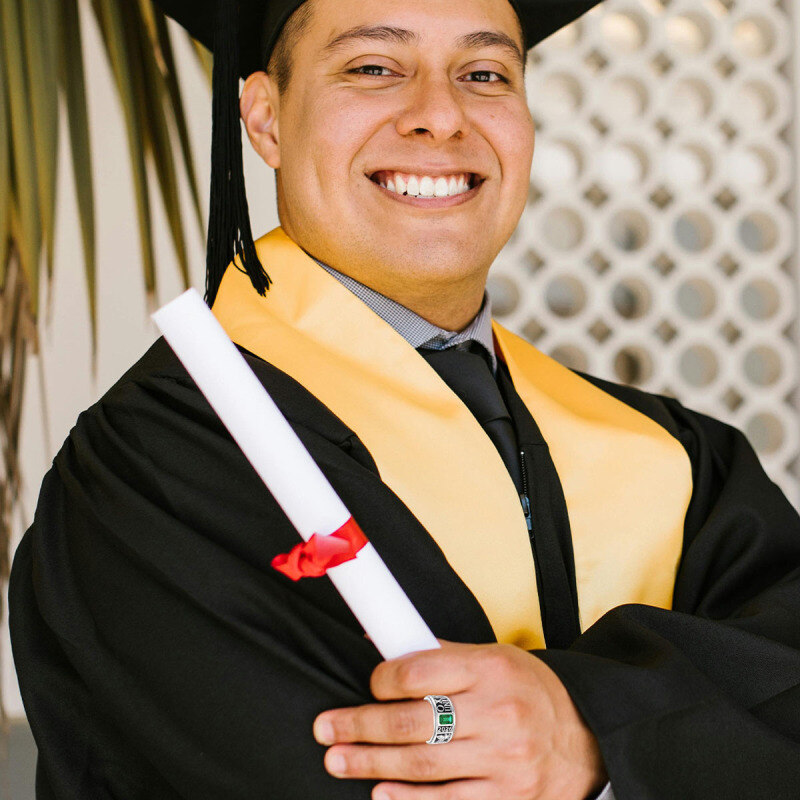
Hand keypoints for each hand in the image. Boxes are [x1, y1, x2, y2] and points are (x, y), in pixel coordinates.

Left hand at [313, 640, 606, 798]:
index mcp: (490, 669)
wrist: (586, 739)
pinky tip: (380, 794)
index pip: (420, 670)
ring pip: (422, 764)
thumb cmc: (528, 691)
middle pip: (412, 722)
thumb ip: (444, 657)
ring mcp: (504, 761)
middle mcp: (498, 713)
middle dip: (360, 725)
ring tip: (337, 760)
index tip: (369, 684)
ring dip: (371, 764)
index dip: (383, 679)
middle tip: (326, 729)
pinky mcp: (508, 798)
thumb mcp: (494, 659)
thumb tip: (385, 649)